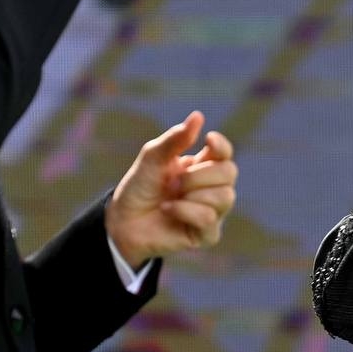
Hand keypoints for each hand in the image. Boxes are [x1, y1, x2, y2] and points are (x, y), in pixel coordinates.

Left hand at [107, 112, 236, 268]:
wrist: (123, 219)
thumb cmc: (140, 186)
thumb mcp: (153, 157)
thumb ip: (175, 139)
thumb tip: (198, 116)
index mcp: (203, 167)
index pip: (225, 154)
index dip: (222, 146)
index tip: (208, 139)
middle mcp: (213, 189)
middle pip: (229, 173)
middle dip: (199, 174)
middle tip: (174, 181)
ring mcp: (213, 212)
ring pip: (225, 197)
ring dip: (192, 193)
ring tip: (170, 196)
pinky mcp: (206, 235)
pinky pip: (209, 219)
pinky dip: (185, 211)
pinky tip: (168, 209)